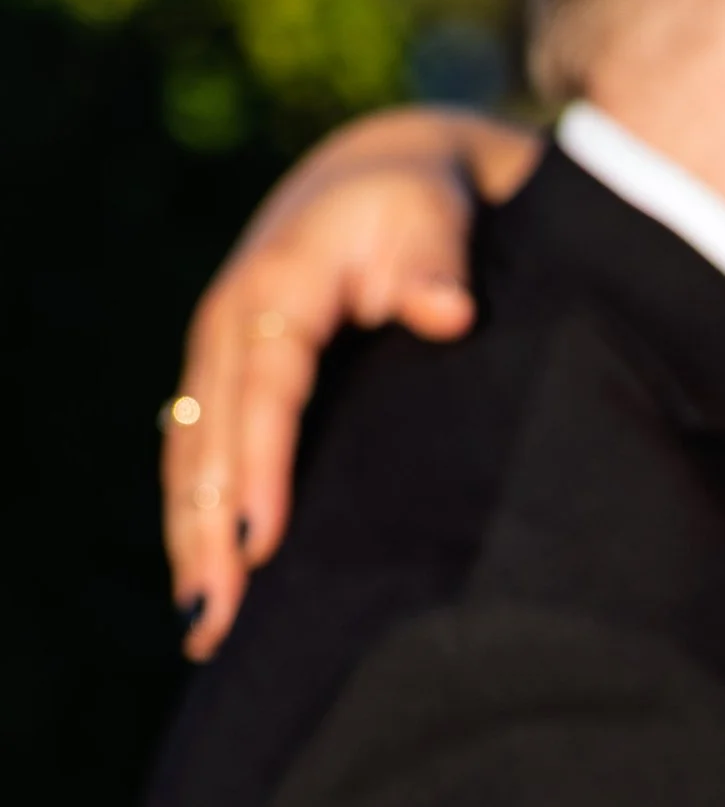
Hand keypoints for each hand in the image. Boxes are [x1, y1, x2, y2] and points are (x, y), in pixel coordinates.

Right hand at [165, 108, 535, 652]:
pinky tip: (208, 592)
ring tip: (207, 625)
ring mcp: (219, 360)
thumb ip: (436, 262)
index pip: (266, 389)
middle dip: (208, 529)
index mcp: (275, 285)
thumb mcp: (430, 215)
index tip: (265, 539)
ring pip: (193, 461)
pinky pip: (200, 462)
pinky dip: (199, 524)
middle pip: (210, 440)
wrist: (376, 181)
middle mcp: (229, 325)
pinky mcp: (225, 387)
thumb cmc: (414, 206)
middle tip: (220, 614)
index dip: (261, 466)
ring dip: (193, 541)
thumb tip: (450, 312)